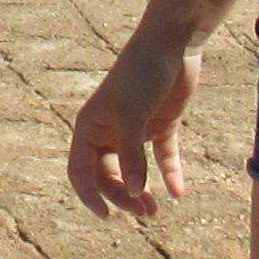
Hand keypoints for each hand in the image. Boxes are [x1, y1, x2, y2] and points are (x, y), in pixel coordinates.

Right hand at [65, 34, 204, 220]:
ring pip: (133, 170)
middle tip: (144, 211)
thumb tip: (135, 192)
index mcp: (90, 126)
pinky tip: (178, 192)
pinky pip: (162, 157)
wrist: (173, 43)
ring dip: (142, 191)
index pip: (80, 170)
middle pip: (107, 175)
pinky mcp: (161, 125)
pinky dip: (170, 174)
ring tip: (155, 209)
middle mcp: (109, 131)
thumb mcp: (134, 115)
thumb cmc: (143, 73)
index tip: (106, 215)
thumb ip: (132, 155)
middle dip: (122, 196)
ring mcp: (136, 129)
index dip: (89, 194)